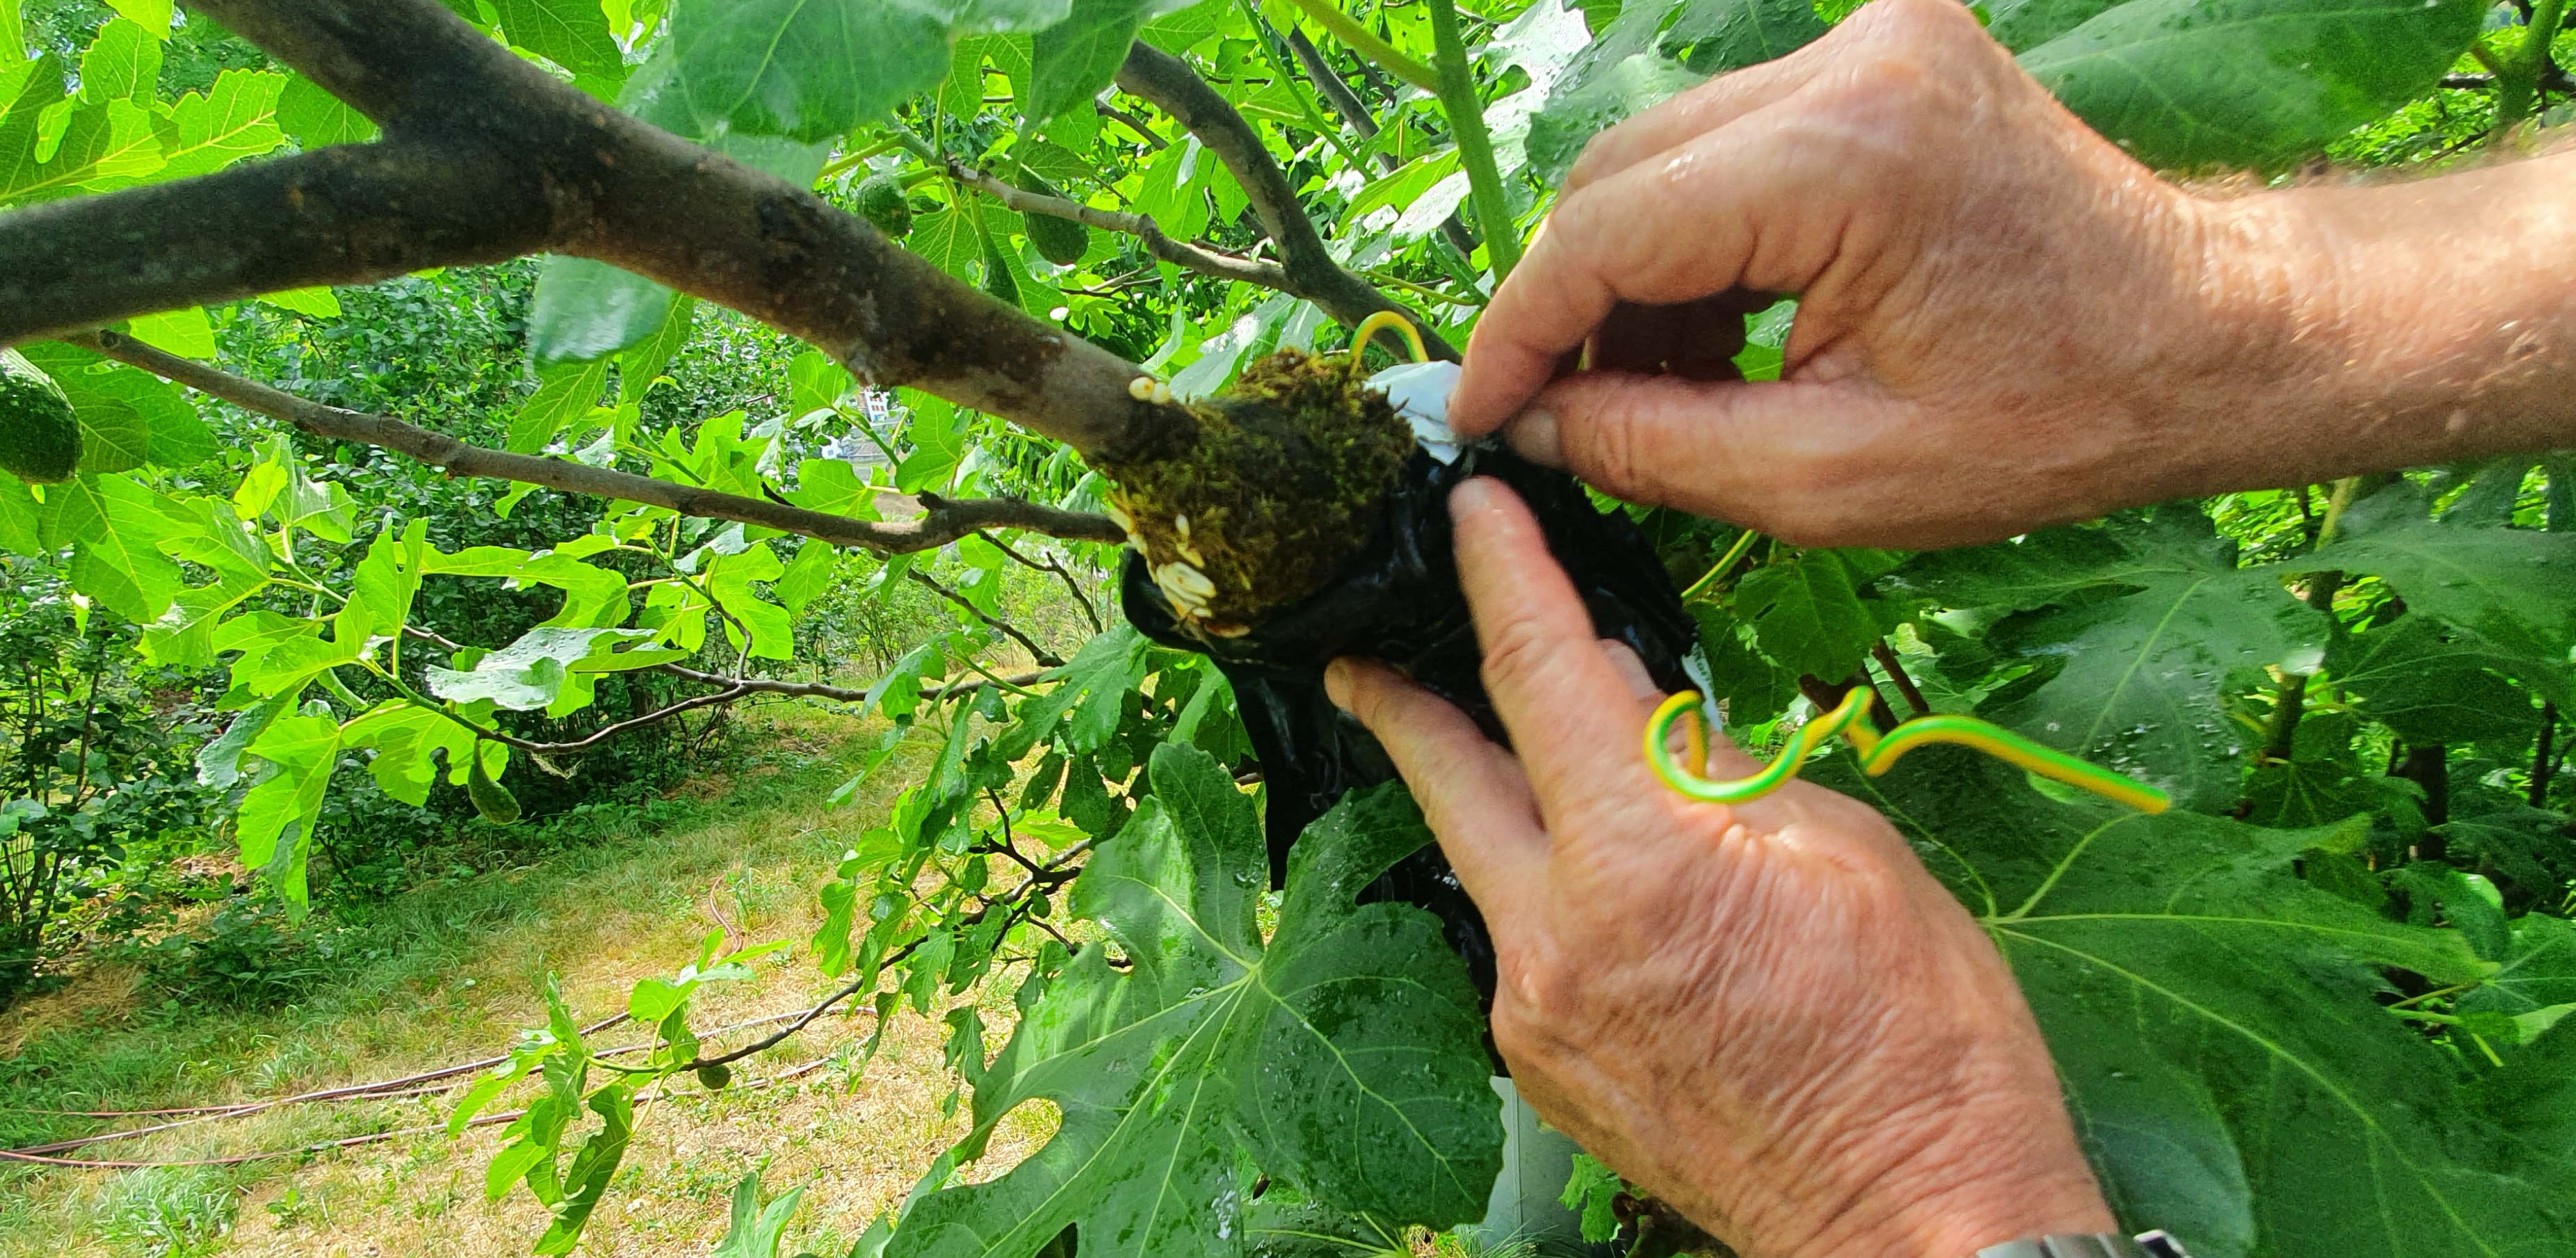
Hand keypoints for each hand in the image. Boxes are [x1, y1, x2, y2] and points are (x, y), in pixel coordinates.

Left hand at [1325, 478, 2112, 1257]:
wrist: (1918, 1224)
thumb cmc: (1923, 1040)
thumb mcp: (1847, 852)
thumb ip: (1723, 768)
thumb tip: (1648, 710)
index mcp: (1636, 861)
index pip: (1538, 673)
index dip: (1501, 575)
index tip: (1469, 510)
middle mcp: (1553, 939)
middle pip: (1447, 777)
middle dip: (1399, 700)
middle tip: (1357, 650)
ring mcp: (1535, 1017)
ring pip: (1478, 864)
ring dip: (1476, 795)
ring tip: (1479, 737)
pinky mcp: (1544, 1072)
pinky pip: (1515, 944)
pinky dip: (1532, 885)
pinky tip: (1574, 867)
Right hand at [1447, 0, 2321, 548]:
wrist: (2215, 337)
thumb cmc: (2059, 420)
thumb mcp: (1835, 477)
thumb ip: (1657, 448)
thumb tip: (1535, 428)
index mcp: (1846, 157)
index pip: (1607, 230)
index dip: (1523, 332)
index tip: (1475, 414)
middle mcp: (1850, 63)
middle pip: (1621, 176)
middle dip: (1572, 307)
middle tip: (1554, 421)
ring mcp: (1869, 44)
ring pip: (1664, 157)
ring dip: (1632, 278)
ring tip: (1644, 396)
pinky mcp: (1881, 59)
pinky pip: (1729, 146)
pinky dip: (1698, 244)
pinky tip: (1708, 337)